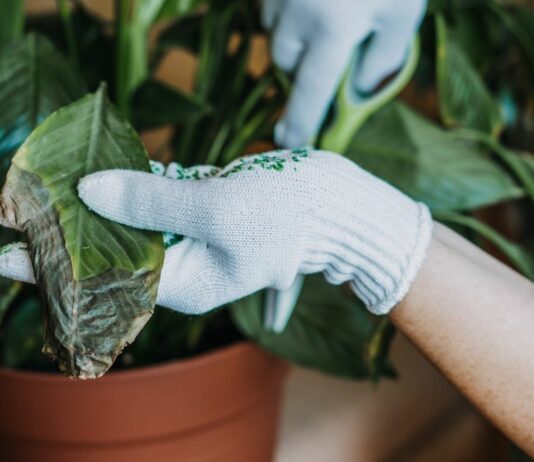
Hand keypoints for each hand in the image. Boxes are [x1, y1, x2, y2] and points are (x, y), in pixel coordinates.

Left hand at [0, 149, 431, 315]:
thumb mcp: (216, 207)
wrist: (334, 204)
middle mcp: (185, 269)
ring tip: (93, 180)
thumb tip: (90, 189)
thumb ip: (152, 201)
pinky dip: (152, 187)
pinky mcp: (204, 218)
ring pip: (139, 222)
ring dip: (120, 198)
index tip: (6, 255)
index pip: (106, 277)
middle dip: (85, 223)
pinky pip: (163, 204)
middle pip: (118, 249)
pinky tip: (146, 171)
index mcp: (186, 282)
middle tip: (45, 199)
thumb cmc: (285, 213)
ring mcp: (195, 243)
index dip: (55, 264)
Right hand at [263, 0, 425, 146]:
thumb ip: (382, 62)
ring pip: (275, 34)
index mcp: (333, 30)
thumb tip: (356, 94)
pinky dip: (287, 11)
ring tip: (324, 13)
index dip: (300, 122)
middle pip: (286, 63)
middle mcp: (298, 14)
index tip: (289, 144)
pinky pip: (271, 6)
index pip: (311, 91)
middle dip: (302, 66)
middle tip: (327, 52)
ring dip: (294, 36)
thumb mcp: (401, 15)